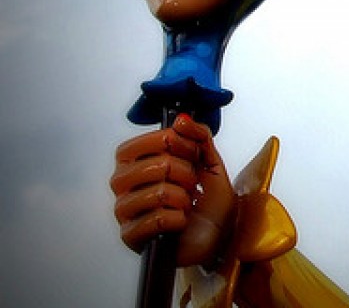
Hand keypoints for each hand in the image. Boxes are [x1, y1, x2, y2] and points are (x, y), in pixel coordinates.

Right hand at [110, 114, 235, 266]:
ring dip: (184, 198)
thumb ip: (199, 136)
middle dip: (185, 173)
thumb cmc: (209, 201)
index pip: (143, 142)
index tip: (192, 153)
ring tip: (186, 204)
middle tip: (191, 184)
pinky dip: (179, 219)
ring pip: (159, 192)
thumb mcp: (210, 162)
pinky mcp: (131, 236)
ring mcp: (124, 211)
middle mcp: (122, 184)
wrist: (218, 237)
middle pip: (157, 165)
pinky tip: (180, 222)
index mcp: (134, 162)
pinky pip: (158, 219)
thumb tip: (181, 119)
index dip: (173, 144)